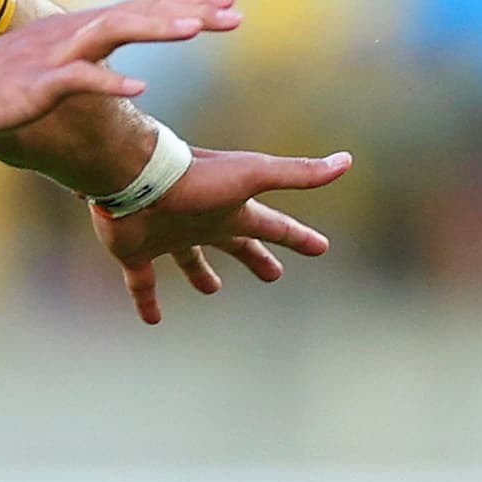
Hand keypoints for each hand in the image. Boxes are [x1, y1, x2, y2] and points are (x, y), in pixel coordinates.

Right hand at [0, 0, 238, 137]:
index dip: (189, 5)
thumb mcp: (59, 60)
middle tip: (235, 12)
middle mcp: (78, 32)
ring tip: (198, 30)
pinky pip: (79, 80)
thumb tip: (126, 60)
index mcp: (86, 28)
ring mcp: (59, 55)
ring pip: (114, 32)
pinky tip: (141, 87)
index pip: (146, 8)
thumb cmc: (4, 77)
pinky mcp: (39, 83)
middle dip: (189, 11)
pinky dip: (110, 82)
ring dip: (157, 28)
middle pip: (142, 12)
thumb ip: (94, 53)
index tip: (231, 3)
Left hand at [95, 145, 353, 324]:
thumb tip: (347, 161)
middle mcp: (201, 222)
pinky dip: (147, 300)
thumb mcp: (253, 175)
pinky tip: (152, 319)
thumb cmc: (194, 177)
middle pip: (235, 243)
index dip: (298, 238)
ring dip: (201, 273)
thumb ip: (297, 174)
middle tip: (273, 276)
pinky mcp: (135, 251)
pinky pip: (142, 282)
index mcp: (232, 209)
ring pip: (189, 259)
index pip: (274, 226)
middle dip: (255, 257)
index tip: (321, 248)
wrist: (134, 175)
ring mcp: (168, 236)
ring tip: (212, 290)